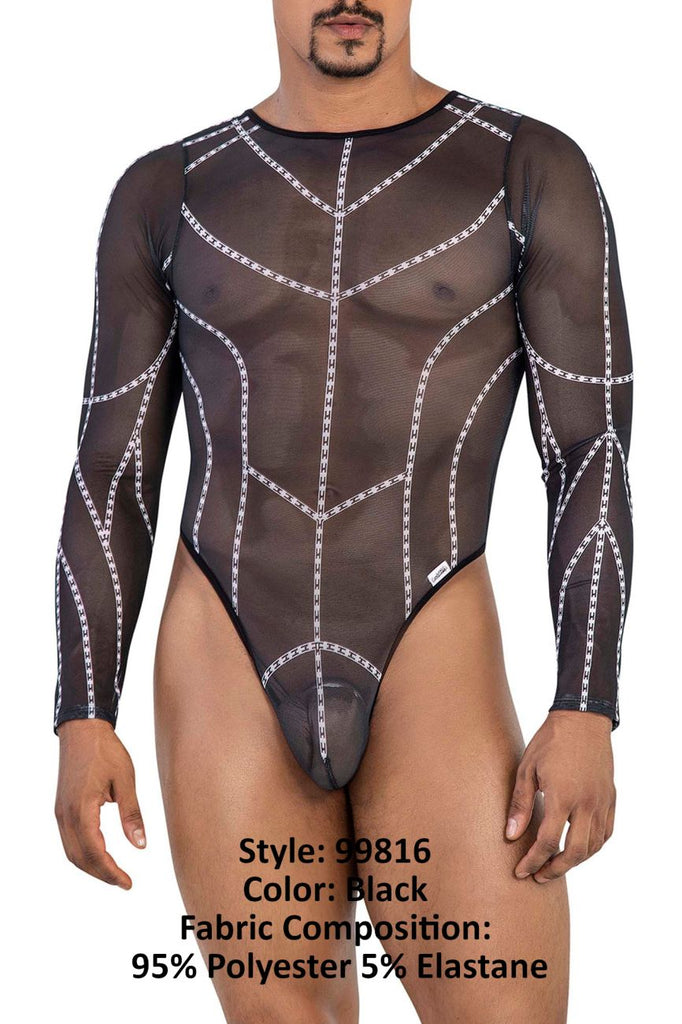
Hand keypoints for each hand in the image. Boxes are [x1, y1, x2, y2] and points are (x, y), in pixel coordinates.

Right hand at [54, 719, 145, 888]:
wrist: (83, 730)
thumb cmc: (106, 750)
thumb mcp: (125, 780)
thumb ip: (131, 814)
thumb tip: (140, 845)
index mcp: (82, 809)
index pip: (95, 853)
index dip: (111, 872)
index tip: (128, 883)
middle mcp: (66, 815)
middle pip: (80, 858)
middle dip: (102, 874)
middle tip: (124, 882)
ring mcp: (61, 812)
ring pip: (72, 852)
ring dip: (91, 866)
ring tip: (114, 873)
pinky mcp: (61, 808)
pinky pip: (69, 840)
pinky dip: (83, 853)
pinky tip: (100, 854)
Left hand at [505, 710, 615, 882]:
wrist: (582, 719)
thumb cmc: (549, 741)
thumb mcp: (526, 769)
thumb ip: (520, 804)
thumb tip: (510, 835)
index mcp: (562, 797)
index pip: (548, 843)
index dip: (533, 862)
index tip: (522, 872)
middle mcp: (586, 803)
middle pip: (575, 853)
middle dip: (555, 870)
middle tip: (538, 876)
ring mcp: (602, 801)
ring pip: (594, 846)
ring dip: (575, 861)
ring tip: (556, 865)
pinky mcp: (610, 797)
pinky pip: (606, 832)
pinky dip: (593, 845)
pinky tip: (579, 847)